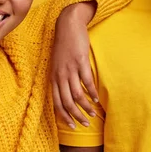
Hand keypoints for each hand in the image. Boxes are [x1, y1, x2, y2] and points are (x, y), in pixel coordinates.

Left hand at [51, 2, 98, 128]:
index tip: (72, 126)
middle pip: (67, 102)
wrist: (68, 25)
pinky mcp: (80, 62)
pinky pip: (87, 82)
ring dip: (86, 107)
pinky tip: (97, 98)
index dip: (64, 116)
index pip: (57, 103)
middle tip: (85, 124)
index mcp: (53, 77)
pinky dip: (93, 92)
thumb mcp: (57, 63)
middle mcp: (60, 75)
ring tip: (94, 114)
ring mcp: (70, 69)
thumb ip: (60, 78)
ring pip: (78, 95)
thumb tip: (67, 93)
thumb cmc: (63, 45)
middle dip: (76, 116)